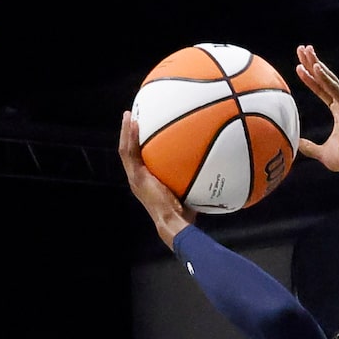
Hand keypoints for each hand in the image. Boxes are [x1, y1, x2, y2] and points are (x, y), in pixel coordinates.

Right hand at [118, 111, 195, 247]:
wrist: (174, 223)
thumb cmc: (184, 214)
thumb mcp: (188, 192)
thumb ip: (193, 179)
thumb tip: (213, 168)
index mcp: (147, 182)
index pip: (141, 160)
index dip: (140, 146)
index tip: (145, 131)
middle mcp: (137, 179)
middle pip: (129, 153)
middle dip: (130, 135)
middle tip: (133, 118)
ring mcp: (135, 178)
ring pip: (125, 150)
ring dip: (126, 132)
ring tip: (129, 115)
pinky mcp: (136, 177)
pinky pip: (130, 152)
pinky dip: (130, 137)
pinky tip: (134, 123)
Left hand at [294, 49, 338, 174]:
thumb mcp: (322, 152)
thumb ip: (309, 146)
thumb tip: (296, 143)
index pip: (322, 91)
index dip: (311, 79)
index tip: (300, 67)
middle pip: (325, 80)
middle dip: (313, 63)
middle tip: (302, 49)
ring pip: (329, 80)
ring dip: (316, 64)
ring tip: (306, 51)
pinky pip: (334, 89)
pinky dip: (325, 78)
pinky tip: (315, 66)